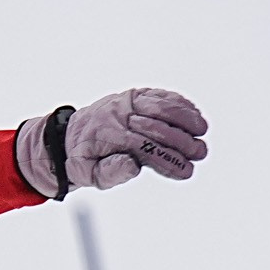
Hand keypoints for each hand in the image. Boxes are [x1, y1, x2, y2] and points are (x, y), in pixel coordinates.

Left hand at [15, 89, 208, 197]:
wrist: (68, 136)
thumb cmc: (81, 159)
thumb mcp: (87, 174)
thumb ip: (110, 172)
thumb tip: (134, 165)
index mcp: (108, 136)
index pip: (145, 147)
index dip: (169, 160)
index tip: (187, 171)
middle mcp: (118, 114)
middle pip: (157, 125)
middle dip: (182, 140)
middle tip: (200, 153)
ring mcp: (127, 102)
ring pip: (160, 105)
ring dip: (185, 116)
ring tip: (202, 130)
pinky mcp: (133, 95)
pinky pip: (158, 95)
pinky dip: (177, 101)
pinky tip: (193, 111)